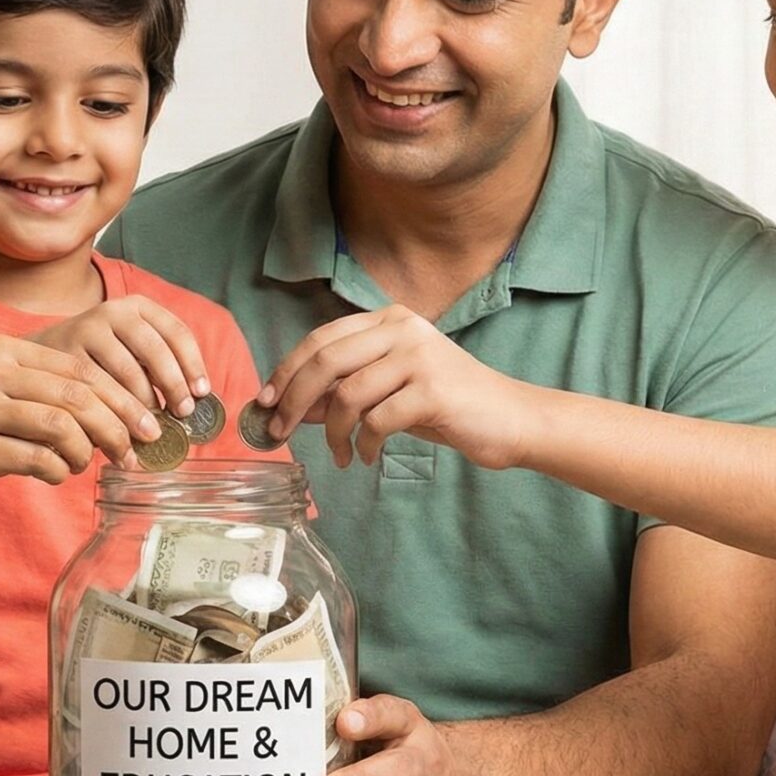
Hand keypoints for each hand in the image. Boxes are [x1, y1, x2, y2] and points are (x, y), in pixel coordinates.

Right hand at [0, 334, 161, 524]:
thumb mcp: (0, 398)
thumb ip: (48, 394)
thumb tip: (121, 414)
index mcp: (3, 351)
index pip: (80, 369)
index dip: (121, 398)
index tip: (146, 424)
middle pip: (77, 396)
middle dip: (117, 426)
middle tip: (134, 451)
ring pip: (62, 427)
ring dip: (85, 453)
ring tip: (82, 465)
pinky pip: (37, 459)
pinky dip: (57, 471)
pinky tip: (53, 475)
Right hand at [25, 294, 209, 418]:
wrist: (43, 354)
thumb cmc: (101, 360)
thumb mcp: (132, 348)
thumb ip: (160, 365)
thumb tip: (195, 400)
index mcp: (138, 307)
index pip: (177, 332)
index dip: (193, 364)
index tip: (201, 394)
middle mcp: (113, 312)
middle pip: (155, 350)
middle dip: (173, 386)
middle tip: (181, 414)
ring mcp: (87, 330)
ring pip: (128, 372)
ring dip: (145, 405)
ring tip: (153, 429)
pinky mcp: (66, 353)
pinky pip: (99, 387)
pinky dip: (115, 411)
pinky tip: (123, 428)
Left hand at [261, 307, 533, 469]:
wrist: (511, 419)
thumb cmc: (447, 405)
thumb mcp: (391, 390)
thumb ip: (346, 389)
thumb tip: (289, 407)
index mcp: (390, 319)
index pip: (322, 338)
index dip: (287, 369)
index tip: (265, 400)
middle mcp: (403, 329)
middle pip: (325, 360)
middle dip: (293, 399)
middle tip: (279, 431)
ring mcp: (419, 357)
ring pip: (347, 395)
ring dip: (331, 432)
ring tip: (338, 454)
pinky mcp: (432, 390)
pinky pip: (376, 421)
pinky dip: (364, 445)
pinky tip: (367, 457)